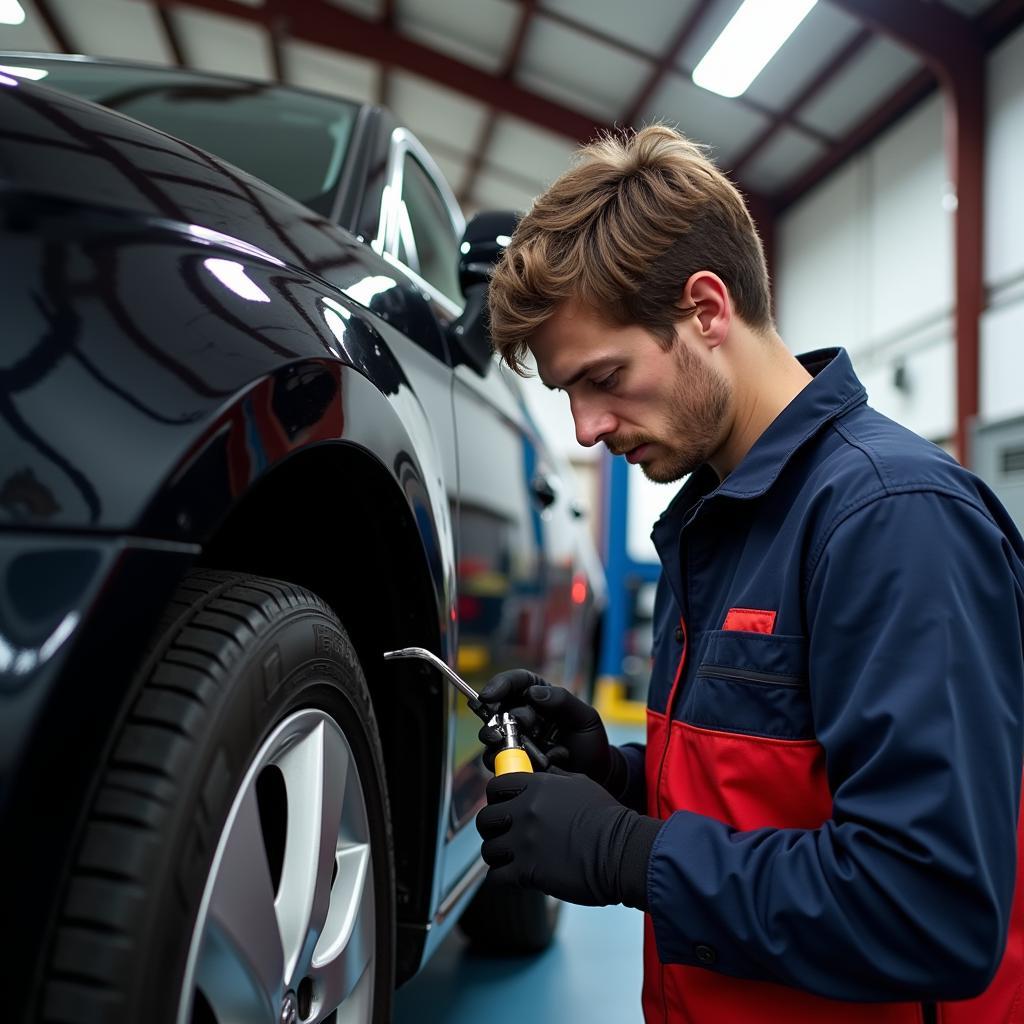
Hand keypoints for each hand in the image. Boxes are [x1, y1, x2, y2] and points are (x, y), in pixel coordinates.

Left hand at [475, 767, 658, 907]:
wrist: (623, 851)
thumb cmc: (608, 819)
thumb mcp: (580, 784)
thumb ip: (553, 778)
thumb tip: (539, 772)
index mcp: (537, 787)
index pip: (496, 786)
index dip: (496, 798)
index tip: (503, 807)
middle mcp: (526, 811)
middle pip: (486, 818)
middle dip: (492, 828)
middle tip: (504, 835)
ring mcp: (524, 841)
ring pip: (489, 848)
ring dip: (498, 855)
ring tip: (511, 859)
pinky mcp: (527, 871)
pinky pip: (496, 876)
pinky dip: (502, 879)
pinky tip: (515, 878)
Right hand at [478, 669, 621, 787]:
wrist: (597, 776)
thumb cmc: (590, 743)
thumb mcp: (585, 718)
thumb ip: (562, 701)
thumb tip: (533, 693)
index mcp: (539, 697)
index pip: (516, 682)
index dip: (500, 684)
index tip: (491, 695)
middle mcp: (523, 715)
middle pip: (498, 708)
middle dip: (504, 715)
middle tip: (523, 724)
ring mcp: (515, 739)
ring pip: (491, 734)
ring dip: (499, 739)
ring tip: (517, 746)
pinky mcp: (513, 762)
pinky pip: (495, 760)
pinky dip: (506, 761)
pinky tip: (530, 764)